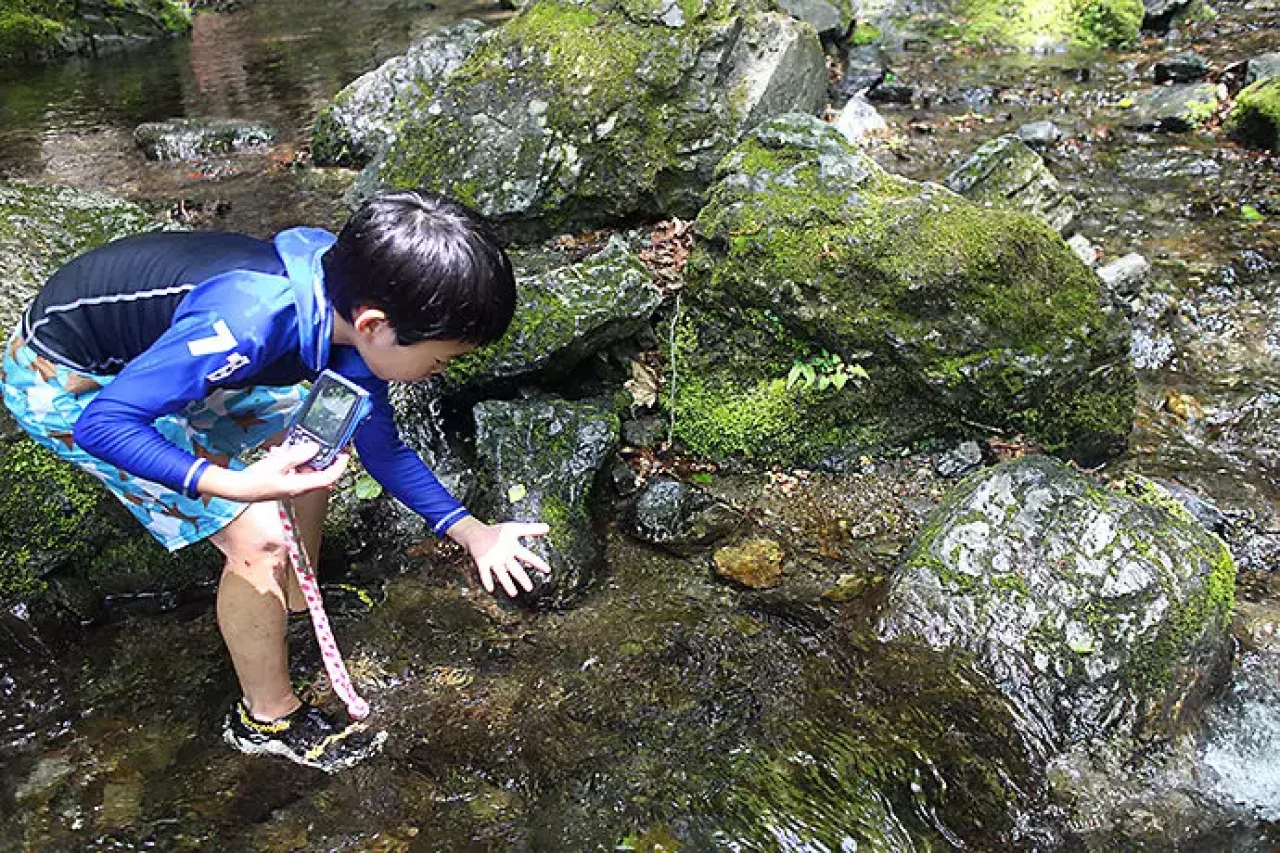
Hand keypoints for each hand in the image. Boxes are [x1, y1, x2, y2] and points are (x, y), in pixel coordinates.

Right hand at [198, 441, 349, 501]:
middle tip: (329, 444)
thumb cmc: (255, 480)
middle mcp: (299, 488)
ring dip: (308, 457)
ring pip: (308, 470)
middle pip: (321, 473)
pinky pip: (297, 470)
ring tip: (300, 443)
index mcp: (301, 485)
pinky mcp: (284, 483)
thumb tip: (315, 448)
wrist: (237, 489)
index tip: (345, 453)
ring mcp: (292, 486)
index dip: (340, 465)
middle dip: (326, 458)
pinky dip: (296, 460)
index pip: (329, 477)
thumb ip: (297, 455)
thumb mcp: (277, 463)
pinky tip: (285, 450)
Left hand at [447, 516, 550, 596]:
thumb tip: (548, 527)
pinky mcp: (482, 563)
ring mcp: (494, 562)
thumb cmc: (497, 532)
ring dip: (507, 584)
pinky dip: (488, 580)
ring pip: (502, 574)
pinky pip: (485, 572)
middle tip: (529, 588)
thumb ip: (531, 529)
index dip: (538, 563)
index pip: (528, 557)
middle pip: (516, 569)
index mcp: (514, 550)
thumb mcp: (515, 528)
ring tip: (514, 594)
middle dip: (522, 578)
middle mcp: (505, 558)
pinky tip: (491, 589)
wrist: (477, 534)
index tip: (547, 570)